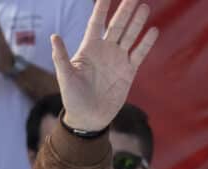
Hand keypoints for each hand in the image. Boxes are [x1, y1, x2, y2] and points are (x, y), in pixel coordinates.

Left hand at [52, 0, 158, 131]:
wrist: (88, 118)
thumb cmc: (72, 98)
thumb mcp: (65, 77)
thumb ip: (60, 57)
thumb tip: (54, 37)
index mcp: (88, 49)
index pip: (95, 23)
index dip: (101, 9)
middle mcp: (104, 50)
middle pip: (117, 25)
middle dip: (124, 10)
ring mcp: (118, 59)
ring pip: (129, 35)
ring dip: (136, 22)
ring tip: (143, 6)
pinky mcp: (129, 70)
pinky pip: (139, 53)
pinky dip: (146, 43)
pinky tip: (153, 30)